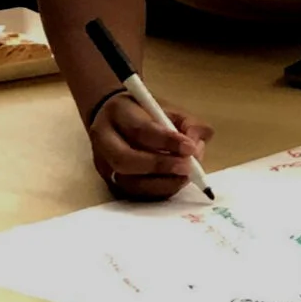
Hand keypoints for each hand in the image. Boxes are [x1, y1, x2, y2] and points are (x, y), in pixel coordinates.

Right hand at [89, 92, 212, 201]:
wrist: (113, 120)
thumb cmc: (143, 113)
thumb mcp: (167, 108)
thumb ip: (187, 123)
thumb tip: (196, 146)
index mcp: (117, 112)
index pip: (139, 129)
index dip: (166, 141)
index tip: (190, 147)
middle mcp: (103, 140)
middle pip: (124, 159)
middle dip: (159, 166)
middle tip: (187, 166)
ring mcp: (104, 164)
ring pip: (128, 182)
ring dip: (161, 182)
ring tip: (184, 176)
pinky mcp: (110, 183)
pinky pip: (134, 193)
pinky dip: (158, 190)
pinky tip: (174, 182)